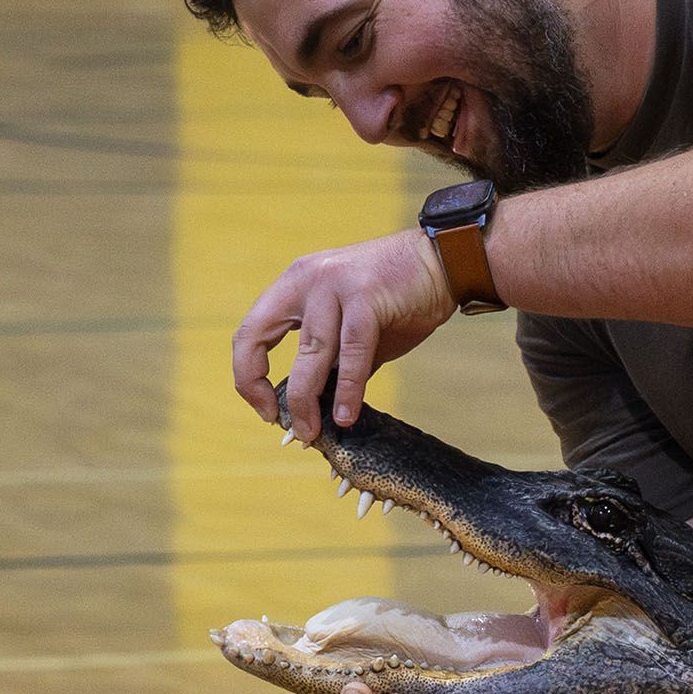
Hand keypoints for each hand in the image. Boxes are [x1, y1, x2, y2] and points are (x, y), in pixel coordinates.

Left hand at [234, 229, 454, 440]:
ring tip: (311, 431)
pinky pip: (352, 352)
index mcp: (295, 284)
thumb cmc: (400, 296)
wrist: (444, 262)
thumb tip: (318, 407)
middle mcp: (305, 280)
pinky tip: (346, 415)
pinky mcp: (365, 297)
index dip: (247, 374)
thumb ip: (334, 360)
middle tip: (281, 424)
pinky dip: (348, 389)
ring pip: (309, 353)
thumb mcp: (353, 327)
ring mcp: (333, 285)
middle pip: (259, 337)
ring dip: (306, 400)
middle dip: (258, 386)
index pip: (250, 332)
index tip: (265, 408)